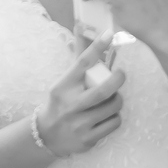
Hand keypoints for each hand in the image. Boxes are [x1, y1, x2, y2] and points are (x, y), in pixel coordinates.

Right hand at [35, 32, 125, 156]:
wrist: (46, 136)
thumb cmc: (61, 103)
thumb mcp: (64, 83)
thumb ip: (78, 63)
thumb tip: (83, 29)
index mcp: (63, 87)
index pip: (82, 62)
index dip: (97, 47)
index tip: (109, 35)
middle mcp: (71, 105)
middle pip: (103, 90)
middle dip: (118, 79)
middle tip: (121, 74)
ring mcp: (79, 124)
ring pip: (112, 107)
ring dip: (118, 100)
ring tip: (113, 98)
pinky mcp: (87, 139)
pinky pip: (113, 123)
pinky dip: (115, 117)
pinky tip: (109, 115)